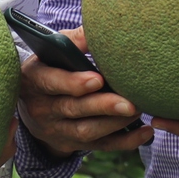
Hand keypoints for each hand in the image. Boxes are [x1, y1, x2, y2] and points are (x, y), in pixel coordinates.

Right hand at [16, 26, 152, 157]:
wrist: (33, 103)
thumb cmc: (50, 66)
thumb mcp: (51, 50)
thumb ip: (72, 40)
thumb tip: (96, 31)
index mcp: (34, 80)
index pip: (51, 82)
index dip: (73, 83)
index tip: (97, 79)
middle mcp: (42, 108)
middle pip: (73, 109)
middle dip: (103, 106)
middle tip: (130, 103)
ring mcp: (57, 129)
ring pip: (87, 131)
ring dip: (115, 122)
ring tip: (138, 109)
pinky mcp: (72, 143)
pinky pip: (99, 146)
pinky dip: (124, 141)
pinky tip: (145, 132)